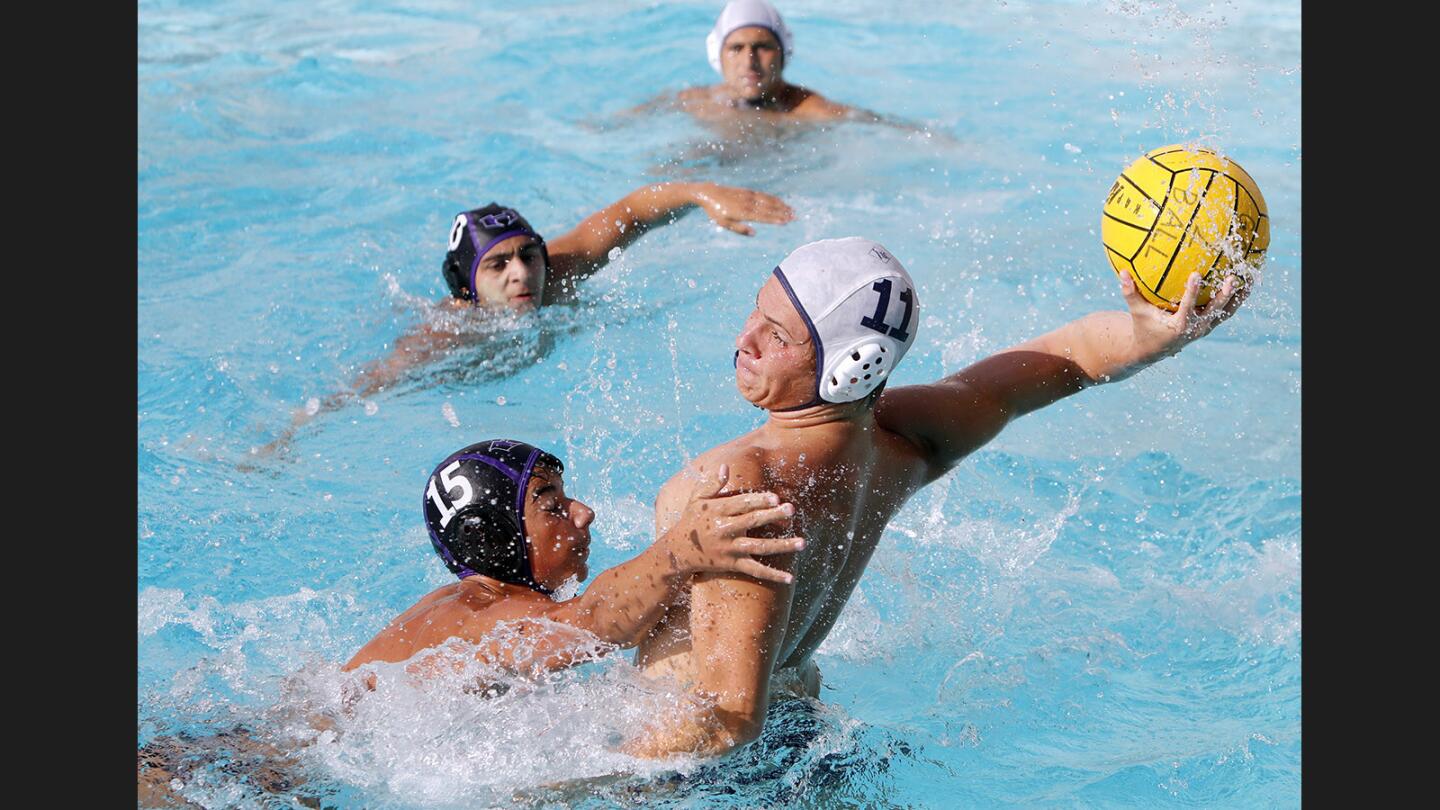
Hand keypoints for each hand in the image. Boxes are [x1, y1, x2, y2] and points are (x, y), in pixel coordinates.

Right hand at [663, 464, 803, 582]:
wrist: (678, 552)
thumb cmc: (690, 521)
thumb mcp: (696, 499)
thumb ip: (712, 483)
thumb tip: (725, 466)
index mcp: (717, 511)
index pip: (741, 504)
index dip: (759, 500)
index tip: (776, 497)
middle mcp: (724, 529)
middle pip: (752, 522)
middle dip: (773, 516)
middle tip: (791, 509)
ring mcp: (730, 549)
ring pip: (760, 547)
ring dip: (782, 546)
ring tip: (802, 543)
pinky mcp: (732, 564)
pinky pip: (755, 570)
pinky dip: (773, 575)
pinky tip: (790, 577)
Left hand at [691, 183, 794, 235]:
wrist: (709, 193)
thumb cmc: (715, 212)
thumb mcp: (724, 224)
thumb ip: (740, 229)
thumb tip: (754, 233)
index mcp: (743, 213)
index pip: (763, 217)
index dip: (776, 219)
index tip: (786, 221)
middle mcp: (748, 203)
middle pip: (769, 208)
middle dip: (783, 212)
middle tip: (795, 216)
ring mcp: (749, 196)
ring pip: (768, 201)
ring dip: (781, 205)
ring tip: (792, 209)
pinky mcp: (748, 191)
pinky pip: (763, 195)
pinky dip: (773, 198)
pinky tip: (779, 201)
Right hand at [1120, 269, 1248, 362]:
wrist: (1154, 349)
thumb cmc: (1144, 326)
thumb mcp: (1136, 311)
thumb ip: (1130, 292)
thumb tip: (1121, 271)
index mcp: (1178, 326)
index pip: (1187, 307)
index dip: (1192, 292)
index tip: (1196, 274)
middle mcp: (1195, 328)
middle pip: (1213, 311)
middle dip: (1223, 296)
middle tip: (1231, 279)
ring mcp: (1205, 328)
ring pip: (1225, 312)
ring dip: (1238, 298)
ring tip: (1250, 280)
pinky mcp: (1209, 325)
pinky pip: (1226, 311)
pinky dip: (1235, 299)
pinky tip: (1245, 284)